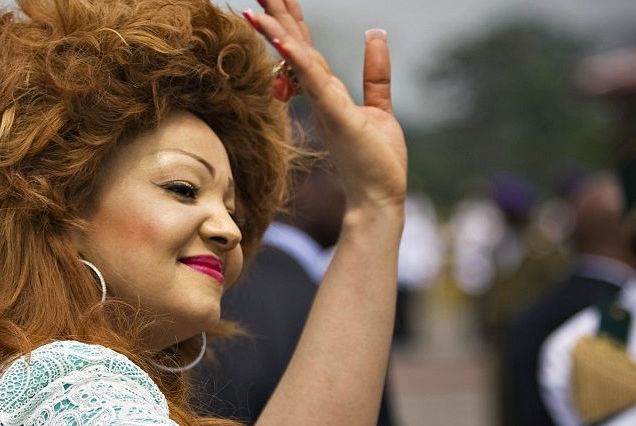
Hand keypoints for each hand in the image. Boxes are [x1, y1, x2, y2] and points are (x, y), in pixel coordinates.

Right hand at [243, 0, 406, 217]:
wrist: (378, 197)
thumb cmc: (376, 160)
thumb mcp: (379, 107)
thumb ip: (375, 73)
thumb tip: (375, 34)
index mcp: (328, 91)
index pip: (305, 47)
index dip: (289, 21)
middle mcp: (321, 95)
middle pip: (295, 47)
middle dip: (276, 18)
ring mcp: (325, 105)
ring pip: (298, 61)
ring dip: (277, 34)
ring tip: (256, 9)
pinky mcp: (336, 116)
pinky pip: (314, 83)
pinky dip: (298, 61)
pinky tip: (285, 41)